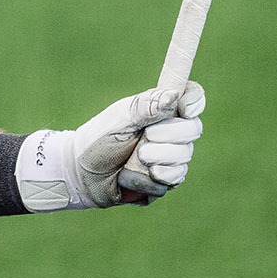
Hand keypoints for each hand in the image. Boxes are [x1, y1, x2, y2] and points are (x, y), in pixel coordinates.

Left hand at [17, 82, 205, 209]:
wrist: (82, 175)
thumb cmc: (97, 141)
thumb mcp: (119, 120)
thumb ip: (146, 108)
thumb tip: (174, 96)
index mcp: (159, 110)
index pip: (190, 98)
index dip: (195, 101)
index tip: (185, 109)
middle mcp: (170, 132)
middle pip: (193, 129)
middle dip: (169, 136)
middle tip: (146, 138)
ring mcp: (171, 158)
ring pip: (184, 157)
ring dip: (156, 159)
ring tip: (133, 158)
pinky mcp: (165, 181)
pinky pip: (171, 181)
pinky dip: (148, 179)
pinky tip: (129, 177)